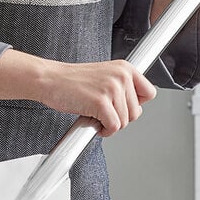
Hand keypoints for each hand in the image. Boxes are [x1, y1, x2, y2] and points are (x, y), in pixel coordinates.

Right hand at [39, 59, 156, 136]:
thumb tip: (136, 109)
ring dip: (110, 124)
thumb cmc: (72, 80)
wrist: (50, 79)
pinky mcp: (101, 102)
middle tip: (105, 113)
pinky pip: (113, 127)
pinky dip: (105, 130)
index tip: (123, 107)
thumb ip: (122, 87)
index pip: (149, 93)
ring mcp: (112, 88)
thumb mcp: (104, 76)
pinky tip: (95, 122)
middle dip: (121, 117)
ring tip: (97, 115)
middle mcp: (121, 76)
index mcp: (125, 68)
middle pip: (137, 112)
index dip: (136, 105)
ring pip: (125, 122)